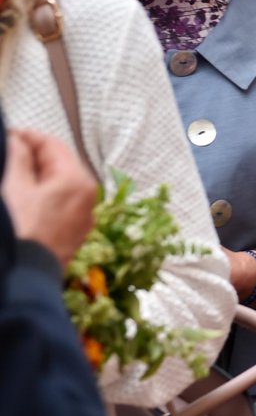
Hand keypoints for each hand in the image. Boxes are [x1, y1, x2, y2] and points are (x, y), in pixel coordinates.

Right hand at [1, 129, 96, 266]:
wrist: (23, 279)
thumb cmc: (20, 231)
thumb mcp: (14, 187)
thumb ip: (18, 157)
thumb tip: (19, 140)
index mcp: (78, 181)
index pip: (53, 145)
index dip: (27, 137)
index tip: (7, 136)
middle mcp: (87, 198)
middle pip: (57, 165)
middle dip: (29, 158)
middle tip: (6, 154)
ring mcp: (80, 220)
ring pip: (55, 187)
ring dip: (31, 179)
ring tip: (9, 178)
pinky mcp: (70, 237)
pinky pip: (55, 207)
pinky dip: (38, 199)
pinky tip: (18, 202)